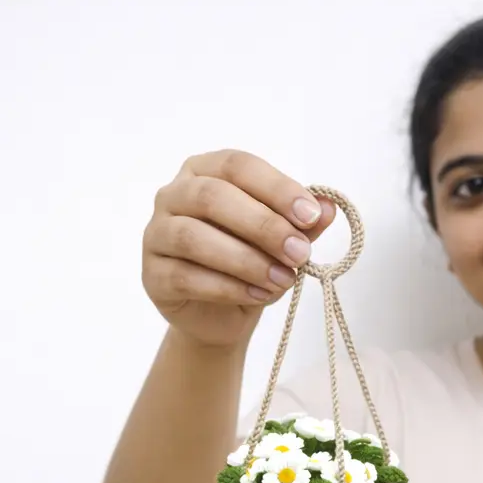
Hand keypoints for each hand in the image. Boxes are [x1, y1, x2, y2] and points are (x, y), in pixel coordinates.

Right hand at [142, 149, 336, 345]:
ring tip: (282, 280)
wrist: (219, 316)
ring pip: (194, 238)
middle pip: (213, 197)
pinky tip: (258, 296)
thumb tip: (329, 207)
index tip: (311, 216)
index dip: (276, 188)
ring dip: (246, 260)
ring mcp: (156, 234)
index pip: (238, 166)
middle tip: (300, 254)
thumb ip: (301, 223)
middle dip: (263, 226)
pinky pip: (186, 276)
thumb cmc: (249, 265)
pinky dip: (228, 288)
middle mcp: (174, 194)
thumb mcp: (281, 242)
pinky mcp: (152, 274)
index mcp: (205, 171)